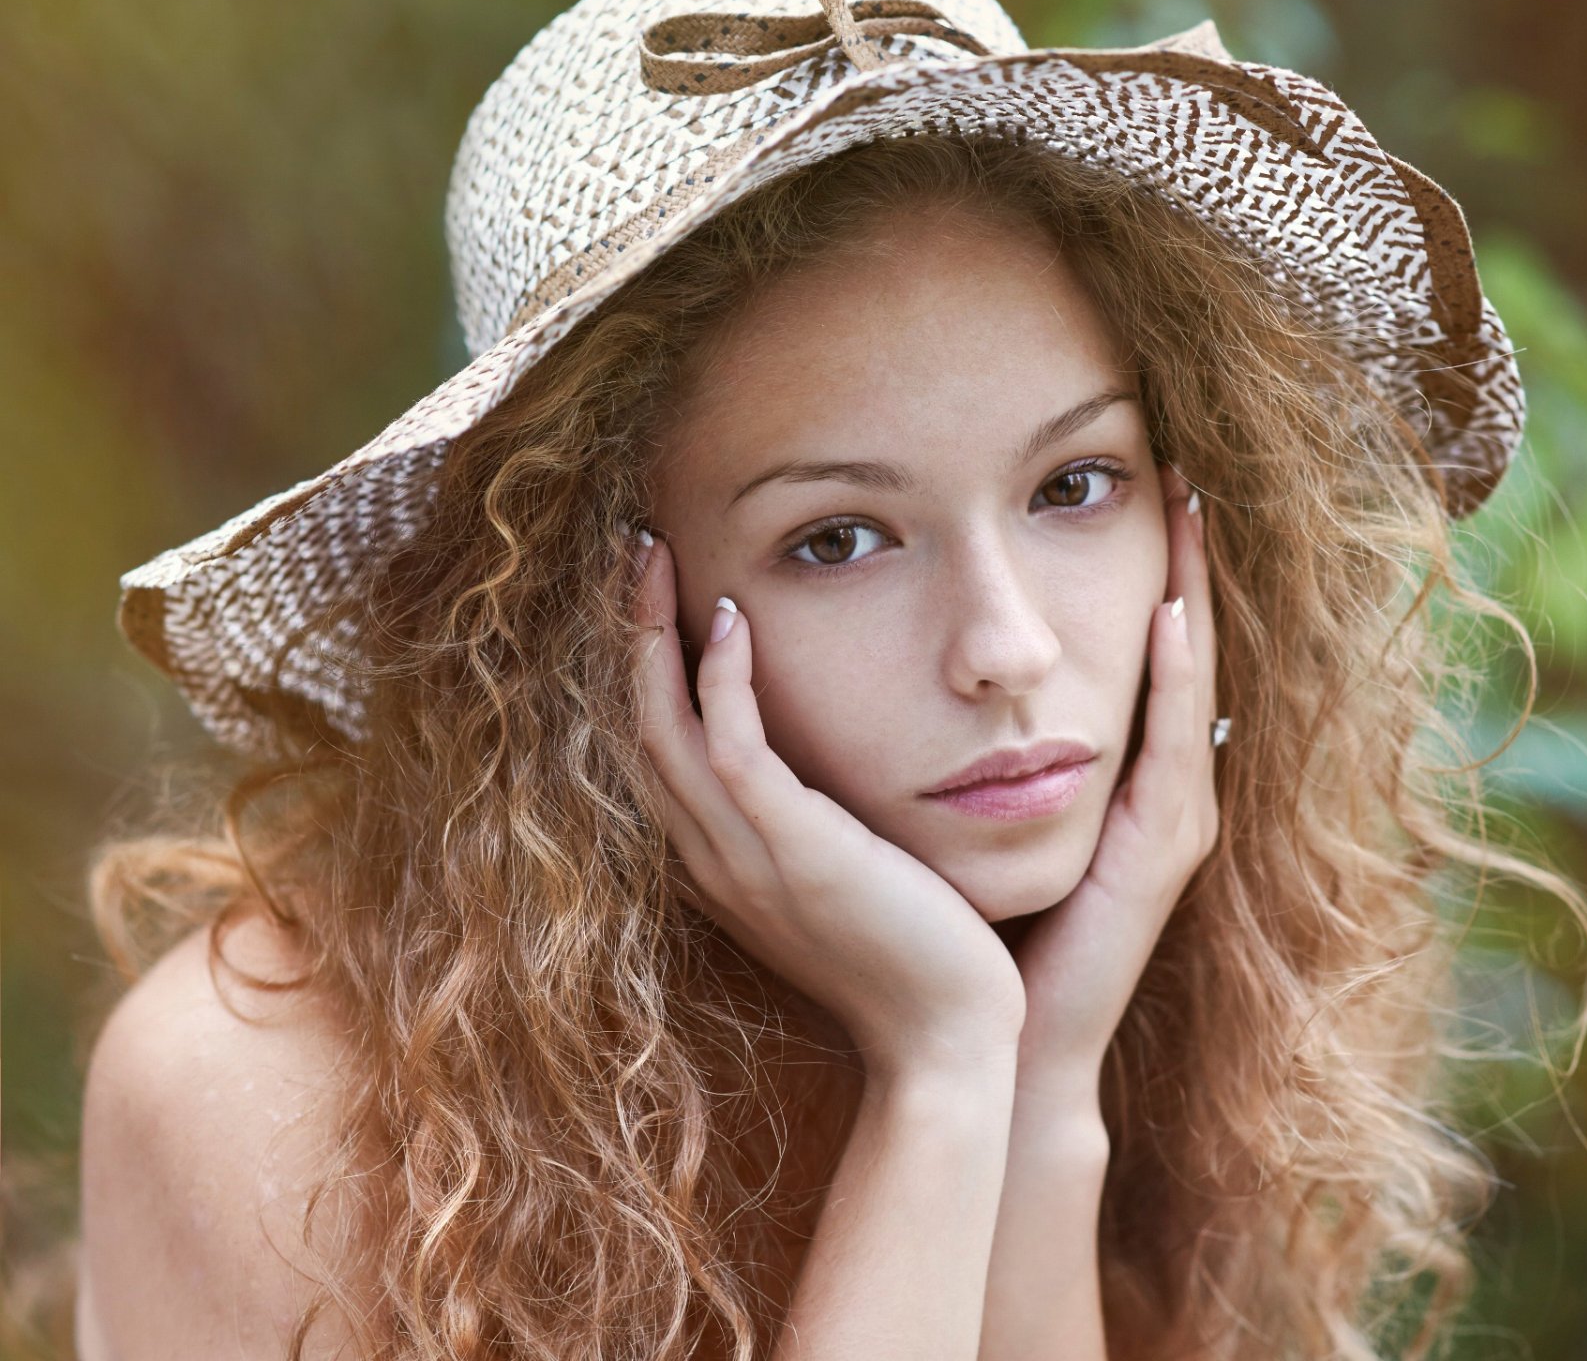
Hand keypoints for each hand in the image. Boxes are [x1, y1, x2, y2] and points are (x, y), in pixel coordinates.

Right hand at [628, 533, 1026, 1075]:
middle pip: (639, 727)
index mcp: (721, 867)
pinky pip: (731, 748)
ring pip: (664, 728)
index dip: (643, 672)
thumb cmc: (916, 960)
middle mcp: (712, 860)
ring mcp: (744, 858)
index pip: (656, 753)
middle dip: (631, 633)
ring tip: (655, 555)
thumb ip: (815, 829)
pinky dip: (717, 680)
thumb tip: (821, 776)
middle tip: (637, 550)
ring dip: (652, 634)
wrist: (948, 1041)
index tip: (657, 598)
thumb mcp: (848, 882)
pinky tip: (727, 619)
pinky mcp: (793, 850)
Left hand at [1005, 463, 1221, 1100]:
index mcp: (1118, 784)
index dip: (1150, 578)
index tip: (1141, 495)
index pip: (1143, 658)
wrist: (990, 1041)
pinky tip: (1170, 613)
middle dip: (1186, 566)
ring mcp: (1170, 823)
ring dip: (1194, 595)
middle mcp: (1158, 794)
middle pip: (1182, 655)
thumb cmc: (973, 932)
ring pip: (1190, 684)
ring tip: (1188, 512)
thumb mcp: (974, 819)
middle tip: (1184, 476)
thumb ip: (971, 750)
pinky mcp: (1158, 853)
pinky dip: (1175, 677)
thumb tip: (920, 671)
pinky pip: (1171, 746)